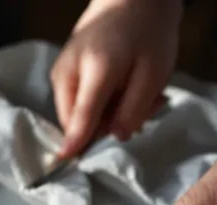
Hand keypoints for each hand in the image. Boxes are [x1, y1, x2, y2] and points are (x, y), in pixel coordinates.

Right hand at [51, 0, 182, 158]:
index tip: (64, 161)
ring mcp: (61, 72)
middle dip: (108, 125)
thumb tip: (115, 136)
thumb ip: (135, 108)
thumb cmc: (148, 31)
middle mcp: (69, 72)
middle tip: (149, 108)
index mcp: (96, 69)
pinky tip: (125, 89)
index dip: (76, 141)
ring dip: (108, 115)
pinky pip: (78, 102)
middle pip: (77, 119)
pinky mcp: (61, 73)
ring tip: (141, 95)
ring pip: (77, 113)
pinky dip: (101, 104)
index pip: (82, 115)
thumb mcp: (155, 72)